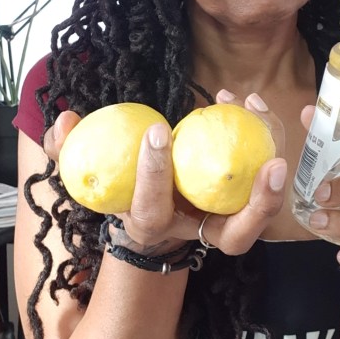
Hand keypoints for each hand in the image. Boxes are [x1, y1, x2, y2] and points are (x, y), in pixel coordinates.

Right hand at [45, 99, 286, 255]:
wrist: (152, 205)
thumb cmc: (122, 187)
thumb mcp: (90, 173)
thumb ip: (69, 150)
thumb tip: (65, 121)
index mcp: (153, 225)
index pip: (153, 210)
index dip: (153, 176)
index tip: (154, 131)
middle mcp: (197, 232)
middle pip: (237, 237)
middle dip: (256, 208)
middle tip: (270, 166)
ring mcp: (225, 221)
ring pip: (262, 212)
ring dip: (275, 177)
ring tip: (268, 126)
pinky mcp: (244, 201)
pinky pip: (263, 176)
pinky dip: (266, 140)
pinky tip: (252, 101)